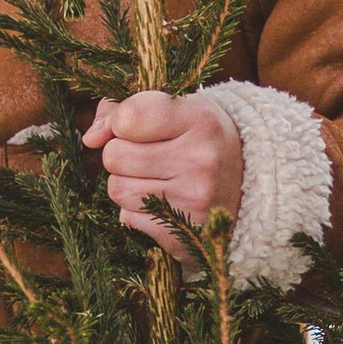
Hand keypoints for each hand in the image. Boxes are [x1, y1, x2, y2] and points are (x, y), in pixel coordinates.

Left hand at [83, 88, 243, 251]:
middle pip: (113, 156)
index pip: (127, 118)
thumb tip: (90, 138)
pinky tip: (163, 202)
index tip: (138, 127)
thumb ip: (125, 110)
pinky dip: (137, 211)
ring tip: (157, 178)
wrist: (252, 187)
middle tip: (150, 155)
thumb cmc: (200, 140)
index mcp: (200, 119)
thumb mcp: (177, 110)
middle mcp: (200, 159)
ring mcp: (193, 200)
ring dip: (127, 184)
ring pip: (116, 189)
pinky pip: (127, 218)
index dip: (121, 122)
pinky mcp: (184, 233)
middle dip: (122, 155)